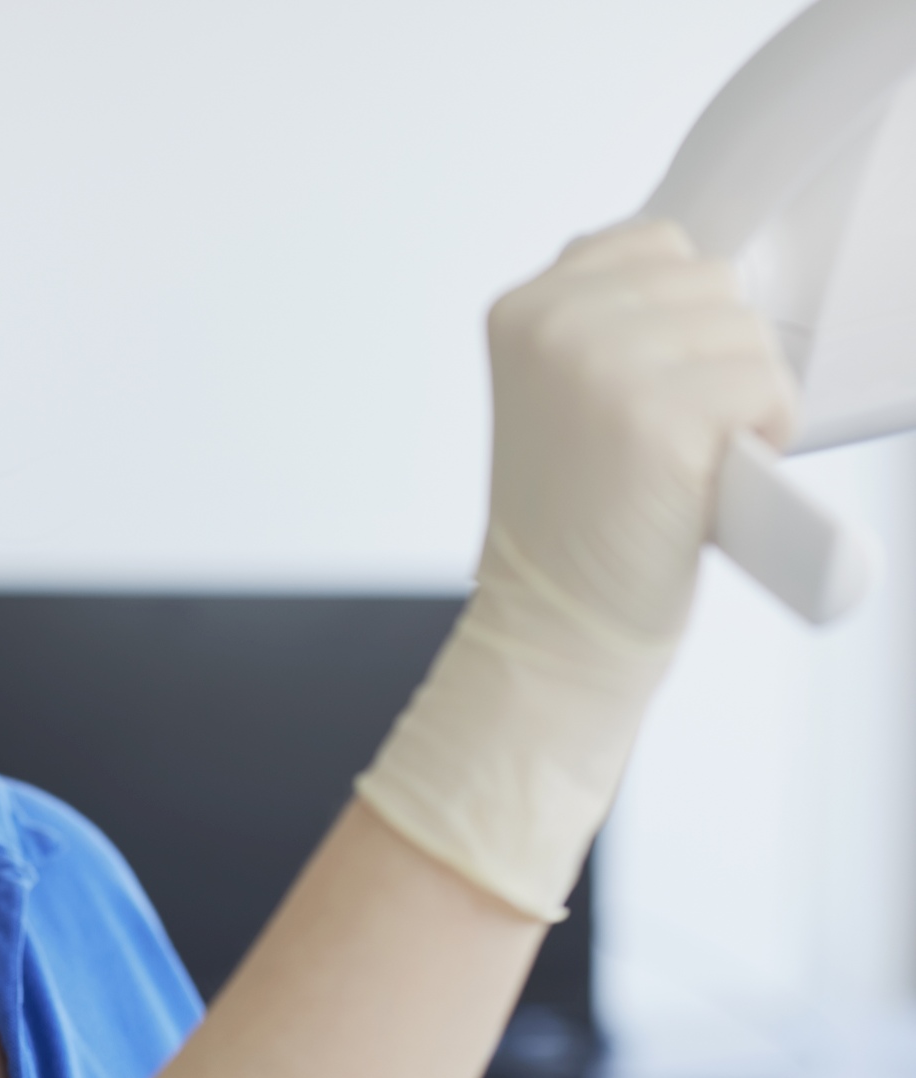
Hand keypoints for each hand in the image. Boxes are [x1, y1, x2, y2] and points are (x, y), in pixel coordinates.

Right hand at [486, 219, 795, 641]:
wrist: (556, 618)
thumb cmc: (575, 513)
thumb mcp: (557, 389)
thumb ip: (607, 317)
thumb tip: (715, 272)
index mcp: (521, 310)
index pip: (654, 244)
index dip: (677, 319)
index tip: (643, 390)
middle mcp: (554, 325)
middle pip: (710, 282)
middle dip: (712, 357)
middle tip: (662, 435)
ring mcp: (603, 365)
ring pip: (745, 330)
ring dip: (741, 397)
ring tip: (683, 457)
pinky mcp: (660, 415)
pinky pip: (770, 387)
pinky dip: (766, 435)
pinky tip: (709, 478)